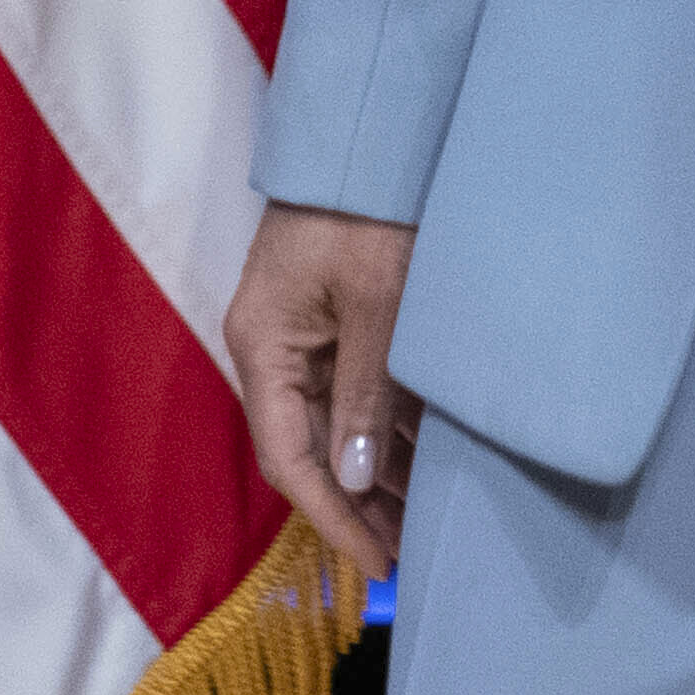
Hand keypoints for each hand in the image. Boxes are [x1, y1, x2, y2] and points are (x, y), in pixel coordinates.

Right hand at [226, 204, 423, 578]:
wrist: (373, 131)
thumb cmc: (369, 208)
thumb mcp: (377, 302)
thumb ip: (366, 393)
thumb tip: (358, 480)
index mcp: (264, 347)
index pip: (289, 459)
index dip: (334, 518)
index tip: (379, 563)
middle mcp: (275, 350)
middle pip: (311, 451)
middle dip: (359, 507)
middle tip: (412, 558)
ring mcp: (305, 336)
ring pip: (338, 427)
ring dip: (380, 475)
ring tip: (428, 525)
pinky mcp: (337, 322)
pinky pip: (358, 394)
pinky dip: (390, 433)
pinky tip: (429, 467)